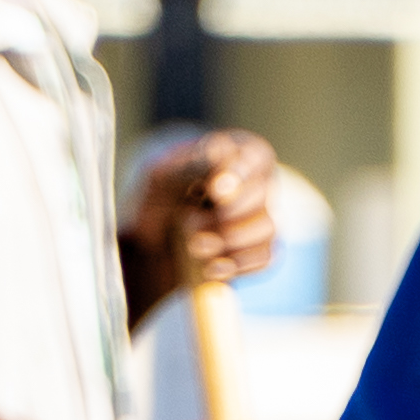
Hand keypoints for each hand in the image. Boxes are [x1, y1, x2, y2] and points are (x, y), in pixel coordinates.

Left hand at [125, 127, 281, 301]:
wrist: (151, 244)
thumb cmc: (156, 199)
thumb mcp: (163, 175)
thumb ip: (192, 165)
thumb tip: (219, 154)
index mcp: (237, 151)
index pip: (256, 156)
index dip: (239, 176)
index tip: (213, 192)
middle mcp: (256, 182)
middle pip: (263, 197)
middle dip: (225, 216)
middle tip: (189, 222)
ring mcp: (262, 217)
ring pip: (268, 230)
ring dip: (230, 242)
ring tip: (194, 246)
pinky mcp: (261, 249)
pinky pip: (267, 259)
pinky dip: (240, 265)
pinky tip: (212, 267)